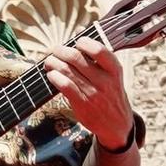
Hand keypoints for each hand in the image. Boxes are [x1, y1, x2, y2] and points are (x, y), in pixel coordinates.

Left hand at [42, 37, 134, 152]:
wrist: (117, 124)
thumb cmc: (110, 95)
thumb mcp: (113, 77)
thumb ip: (100, 62)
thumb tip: (80, 41)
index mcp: (114, 69)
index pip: (100, 50)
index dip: (85, 42)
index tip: (77, 41)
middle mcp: (105, 80)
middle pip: (78, 58)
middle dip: (61, 51)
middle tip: (54, 49)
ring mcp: (93, 93)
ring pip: (68, 71)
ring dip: (54, 63)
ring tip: (49, 61)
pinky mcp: (82, 104)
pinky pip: (65, 87)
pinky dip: (55, 77)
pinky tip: (51, 74)